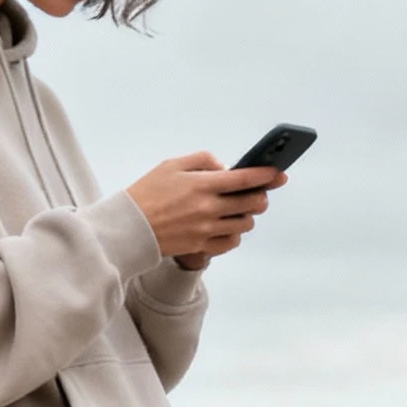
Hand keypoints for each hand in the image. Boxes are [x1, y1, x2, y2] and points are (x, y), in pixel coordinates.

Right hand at [127, 152, 286, 267]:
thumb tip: (226, 167)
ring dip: (248, 214)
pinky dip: (235, 233)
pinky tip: (228, 226)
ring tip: (239, 208)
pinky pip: (232, 242)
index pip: (245, 179)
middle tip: (259, 192)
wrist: (129, 227)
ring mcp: (206, 229)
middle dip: (262, 196)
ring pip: (246, 223)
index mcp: (202, 184)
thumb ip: (203, 160)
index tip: (278, 173)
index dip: (266, 175)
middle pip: (253, 203)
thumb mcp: (172, 165)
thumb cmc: (148, 192)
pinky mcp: (202, 246)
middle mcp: (208, 208)